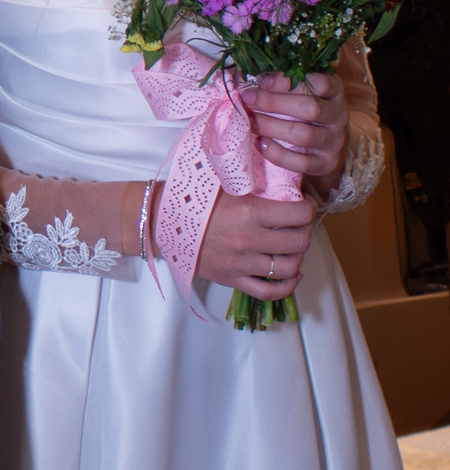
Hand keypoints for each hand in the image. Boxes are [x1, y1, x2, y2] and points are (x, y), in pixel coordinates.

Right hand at [197, 188, 315, 299]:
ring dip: (297, 256)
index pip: (299, 215)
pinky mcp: (232, 280)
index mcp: (248, 212)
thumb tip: (283, 177)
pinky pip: (269, 292)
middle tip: (299, 223)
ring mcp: (241, 264)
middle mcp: (248, 240)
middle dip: (305, 231)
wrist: (161, 221)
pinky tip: (291, 274)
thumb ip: (255, 181)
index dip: (308, 207)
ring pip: (289, 268)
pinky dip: (287, 285)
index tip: (303, 203)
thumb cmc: (193, 197)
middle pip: (300, 242)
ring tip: (292, 245)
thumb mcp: (225, 182)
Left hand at [243, 71, 348, 198]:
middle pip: (309, 108)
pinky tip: (260, 143)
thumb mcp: (308, 92)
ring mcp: (334, 142)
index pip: (321, 83)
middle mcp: (339, 116)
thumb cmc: (311, 111)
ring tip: (249, 121)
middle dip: (273, 103)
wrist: (332, 146)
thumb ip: (288, 84)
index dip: (289, 82)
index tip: (262, 81)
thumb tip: (254, 78)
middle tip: (247, 99)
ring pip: (304, 135)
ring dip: (271, 127)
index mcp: (336, 92)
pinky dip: (278, 154)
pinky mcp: (326, 164)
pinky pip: (301, 162)